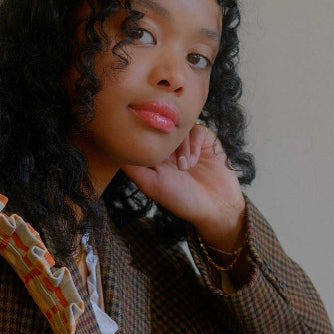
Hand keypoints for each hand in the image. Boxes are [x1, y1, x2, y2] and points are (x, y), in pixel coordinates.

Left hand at [122, 124, 245, 251]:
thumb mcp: (151, 185)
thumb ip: (134, 168)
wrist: (216, 206)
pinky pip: (196, 128)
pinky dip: (194, 144)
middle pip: (161, 127)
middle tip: (167, 158)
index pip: (144, 137)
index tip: (145, 145)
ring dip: (181, 146)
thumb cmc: (182, 200)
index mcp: (155, 157)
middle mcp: (170, 148)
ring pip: (179, 127)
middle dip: (164, 140)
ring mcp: (188, 142)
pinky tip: (194, 162)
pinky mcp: (205, 138)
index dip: (143, 137)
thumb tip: (116, 149)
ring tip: (184, 168)